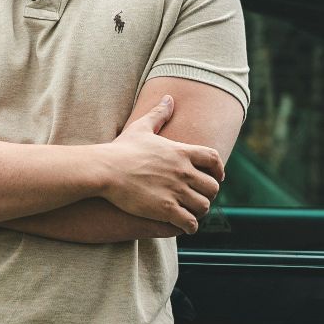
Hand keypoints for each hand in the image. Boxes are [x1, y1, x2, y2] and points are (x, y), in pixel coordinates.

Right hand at [96, 95, 223, 233]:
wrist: (105, 170)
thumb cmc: (121, 150)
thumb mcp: (141, 127)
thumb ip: (159, 113)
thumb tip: (168, 97)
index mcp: (181, 152)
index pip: (213, 159)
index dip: (219, 170)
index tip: (217, 177)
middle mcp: (183, 171)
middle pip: (212, 186)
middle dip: (208, 194)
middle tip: (200, 198)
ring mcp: (176, 191)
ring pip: (203, 206)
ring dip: (199, 211)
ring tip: (192, 213)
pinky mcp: (165, 209)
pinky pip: (189, 222)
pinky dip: (190, 226)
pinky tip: (184, 226)